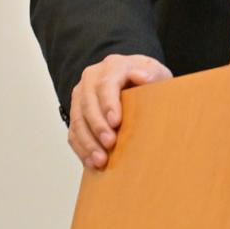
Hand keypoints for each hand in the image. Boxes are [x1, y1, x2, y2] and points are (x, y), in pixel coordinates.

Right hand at [66, 53, 171, 169]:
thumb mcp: (156, 72)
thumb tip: (141, 76)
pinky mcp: (76, 112)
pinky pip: (73, 132)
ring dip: (87, 142)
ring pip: (77, 119)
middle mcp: (91, 78)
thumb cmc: (147, 77)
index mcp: (112, 66)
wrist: (133, 77)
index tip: (116, 123)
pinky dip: (81, 148)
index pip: (106, 84)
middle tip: (109, 144)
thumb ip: (151, 74)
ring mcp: (80, 95)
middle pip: (88, 103)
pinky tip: (91, 162)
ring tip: (100, 160)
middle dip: (97, 126)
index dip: (109, 104)